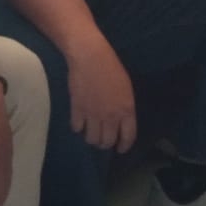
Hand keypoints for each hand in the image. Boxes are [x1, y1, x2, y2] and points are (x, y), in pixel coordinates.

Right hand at [65, 37, 136, 152]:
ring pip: (91, 139)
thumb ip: (124, 107)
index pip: (128, 137)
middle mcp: (111, 116)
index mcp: (126, 110)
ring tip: (90, 132)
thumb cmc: (111, 68)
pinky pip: (77, 128)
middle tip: (103, 140)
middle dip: (105, 144)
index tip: (120, 148)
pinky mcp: (77, 110)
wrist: (90, 57)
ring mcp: (93, 115)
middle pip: (107, 142)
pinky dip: (78, 127)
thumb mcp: (126, 88)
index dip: (124, 146)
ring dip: (91, 138)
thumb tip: (121, 121)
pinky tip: (79, 122)